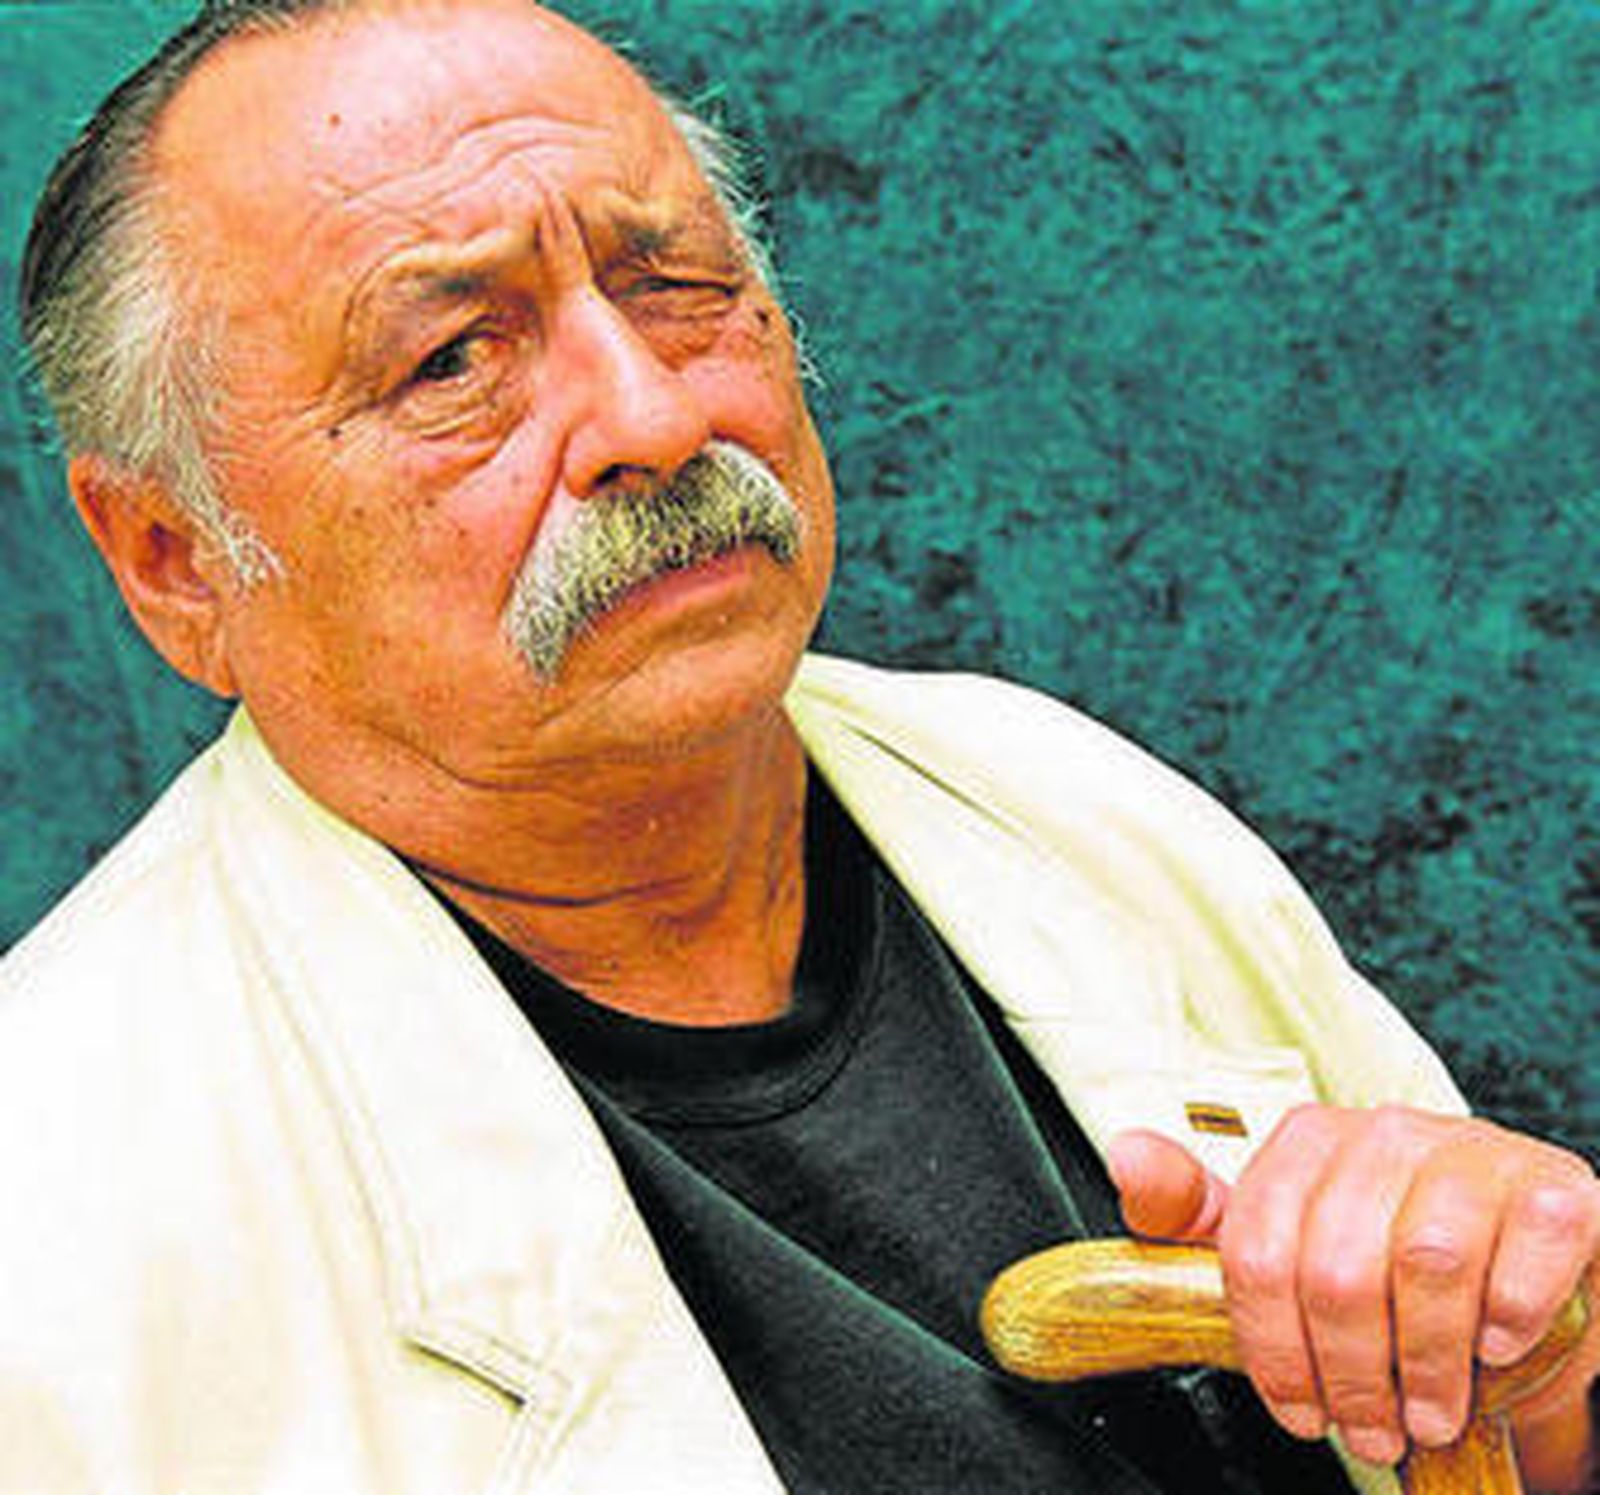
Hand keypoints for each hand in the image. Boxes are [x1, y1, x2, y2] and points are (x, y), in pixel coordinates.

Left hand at [1107, 1107, 1599, 1486]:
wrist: (1513, 1266)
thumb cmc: (1385, 1259)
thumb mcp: (1283, 1241)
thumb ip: (1196, 1214)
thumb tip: (1127, 1155)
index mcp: (1307, 1141)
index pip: (1257, 1248)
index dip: (1271, 1349)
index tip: (1297, 1410)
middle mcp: (1385, 1131)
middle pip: (1336, 1269)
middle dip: (1350, 1374)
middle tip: (1370, 1430)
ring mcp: (1472, 1152)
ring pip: (1424, 1266)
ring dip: (1425, 1365)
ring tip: (1428, 1413)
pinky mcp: (1552, 1190)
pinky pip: (1523, 1259)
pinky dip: (1506, 1320)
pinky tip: (1495, 1346)